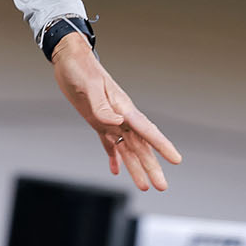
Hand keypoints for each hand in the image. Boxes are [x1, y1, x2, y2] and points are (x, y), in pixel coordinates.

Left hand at [50, 34, 182, 190]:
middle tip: (162, 187)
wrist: (69, 58)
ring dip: (136, 167)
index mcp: (123, 107)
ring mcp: (110, 119)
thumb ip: (102, 106)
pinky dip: (114, 157)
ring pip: (127, 148)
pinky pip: (109, 143)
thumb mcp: (89, 85)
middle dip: (152, 166)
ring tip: (144, 186)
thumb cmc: (80, 68)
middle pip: (140, 146)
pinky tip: (117, 170)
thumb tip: (117, 122)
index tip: (176, 160)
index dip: (162, 145)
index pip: (147, 130)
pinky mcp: (97, 121)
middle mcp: (121, 116)